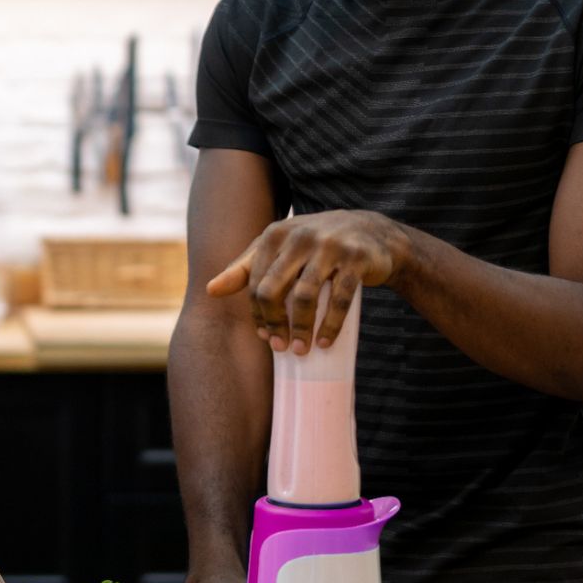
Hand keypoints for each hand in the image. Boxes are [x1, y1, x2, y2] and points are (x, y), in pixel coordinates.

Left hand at [206, 209, 410, 354]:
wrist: (372, 233)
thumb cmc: (317, 246)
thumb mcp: (280, 249)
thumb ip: (245, 267)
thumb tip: (210, 290)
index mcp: (275, 234)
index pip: (255, 282)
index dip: (257, 314)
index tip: (265, 337)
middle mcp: (299, 236)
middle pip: (273, 289)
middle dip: (274, 323)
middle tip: (281, 347)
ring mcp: (329, 246)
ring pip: (305, 296)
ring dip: (301, 329)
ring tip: (301, 349)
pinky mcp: (356, 258)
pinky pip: (339, 298)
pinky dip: (330, 324)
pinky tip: (325, 342)